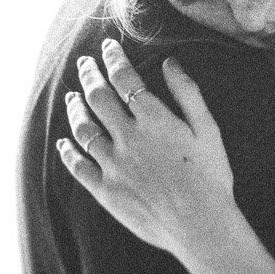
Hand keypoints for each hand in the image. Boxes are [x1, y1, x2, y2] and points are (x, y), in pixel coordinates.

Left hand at [57, 38, 236, 263]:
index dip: (113, 58)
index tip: (107, 47)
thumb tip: (170, 62)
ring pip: (83, 128)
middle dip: (88, 74)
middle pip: (98, 97)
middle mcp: (128, 138)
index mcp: (154, 120)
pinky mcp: (105, 190)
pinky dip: (67, 151)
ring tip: (72, 97)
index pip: (124, 78)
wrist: (202, 226)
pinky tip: (63, 142)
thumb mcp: (208, 130)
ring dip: (74, 108)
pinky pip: (78, 166)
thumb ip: (187, 93)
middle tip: (84, 63)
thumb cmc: (211, 177)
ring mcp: (113, 165)